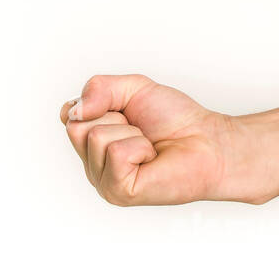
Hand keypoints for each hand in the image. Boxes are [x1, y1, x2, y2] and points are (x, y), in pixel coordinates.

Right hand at [60, 74, 246, 205]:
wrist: (209, 143)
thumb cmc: (174, 121)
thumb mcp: (133, 89)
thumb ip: (98, 88)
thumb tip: (73, 110)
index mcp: (91, 143)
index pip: (69, 114)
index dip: (97, 104)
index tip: (125, 113)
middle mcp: (92, 165)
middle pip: (78, 126)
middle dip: (114, 117)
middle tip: (139, 130)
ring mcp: (102, 182)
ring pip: (96, 137)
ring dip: (130, 133)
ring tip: (148, 146)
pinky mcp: (117, 191)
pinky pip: (116, 152)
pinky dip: (139, 147)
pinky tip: (150, 159)